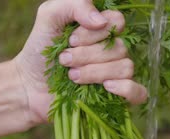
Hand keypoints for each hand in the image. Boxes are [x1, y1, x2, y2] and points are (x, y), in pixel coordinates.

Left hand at [14, 0, 147, 125]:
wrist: (29, 87)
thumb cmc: (40, 52)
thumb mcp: (49, 18)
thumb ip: (73, 5)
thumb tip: (101, 21)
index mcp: (102, 30)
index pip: (117, 22)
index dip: (95, 32)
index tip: (71, 40)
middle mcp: (113, 51)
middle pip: (120, 47)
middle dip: (87, 55)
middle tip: (64, 60)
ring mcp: (117, 75)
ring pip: (125, 68)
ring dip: (95, 72)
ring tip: (72, 77)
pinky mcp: (117, 98)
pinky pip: (139, 92)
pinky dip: (125, 89)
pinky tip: (105, 87)